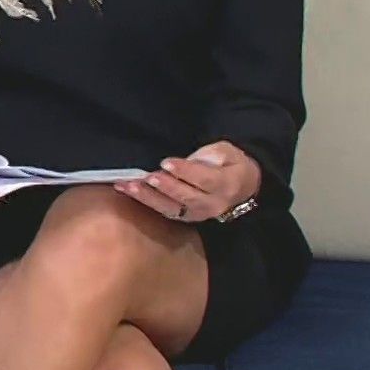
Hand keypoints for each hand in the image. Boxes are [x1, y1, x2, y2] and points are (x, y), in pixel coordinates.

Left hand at [115, 141, 260, 222]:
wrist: (242, 188)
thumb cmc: (231, 164)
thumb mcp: (228, 152)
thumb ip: (211, 155)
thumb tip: (190, 161)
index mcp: (226, 185)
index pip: (205, 180)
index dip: (185, 172)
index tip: (166, 163)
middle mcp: (213, 204)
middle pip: (187, 197)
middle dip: (165, 187)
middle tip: (148, 177)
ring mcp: (198, 214)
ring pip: (172, 207)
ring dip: (148, 197)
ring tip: (129, 185)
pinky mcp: (185, 217)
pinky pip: (165, 211)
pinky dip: (145, 202)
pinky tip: (127, 190)